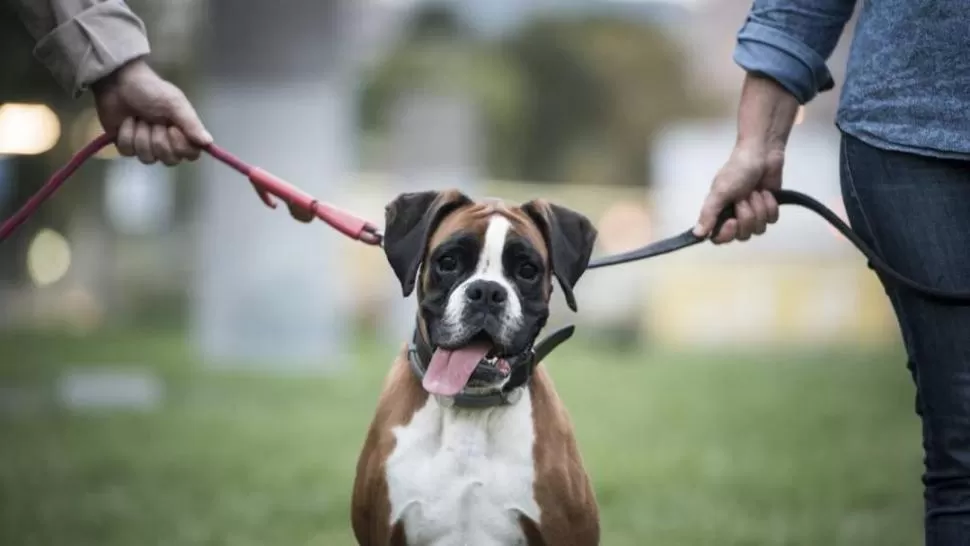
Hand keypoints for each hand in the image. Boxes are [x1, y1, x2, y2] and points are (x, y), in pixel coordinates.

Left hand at [92, 59, 211, 165]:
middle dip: (159, 139)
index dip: (181, 146)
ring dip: (141, 135)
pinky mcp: (127, 146)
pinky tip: (126, 122)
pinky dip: (126, 134)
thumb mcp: (175, 103)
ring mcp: (146, 146)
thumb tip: (208, 142)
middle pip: (169, 160)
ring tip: (138, 118)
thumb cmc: (151, 90)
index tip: (172, 129)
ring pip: (148, 158)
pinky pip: (129, 152)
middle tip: (153, 121)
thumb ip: (191, 123)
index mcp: (183, 133)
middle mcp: (167, 143)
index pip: (191, 154)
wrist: (117, 83)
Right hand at [693, 73, 798, 243]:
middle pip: (742, 235)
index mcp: (719, 214)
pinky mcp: (769, 210)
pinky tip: (766, 192)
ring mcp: (753, 215)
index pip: (719, 238)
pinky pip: (772, 220)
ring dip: (759, 208)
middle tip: (744, 197)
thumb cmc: (737, 171)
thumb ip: (708, 214)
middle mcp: (735, 217)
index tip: (732, 221)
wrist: (762, 155)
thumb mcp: (720, 192)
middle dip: (746, 215)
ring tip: (755, 191)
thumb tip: (696, 235)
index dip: (726, 234)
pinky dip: (770, 205)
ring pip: (759, 229)